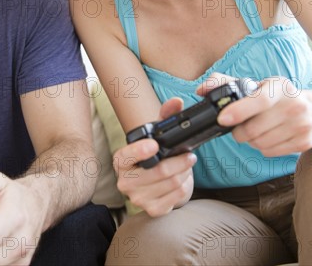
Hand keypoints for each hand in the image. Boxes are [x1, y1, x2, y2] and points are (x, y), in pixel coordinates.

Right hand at [113, 98, 196, 217]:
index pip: (125, 156)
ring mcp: (137, 198)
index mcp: (121, 160)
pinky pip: (176, 196)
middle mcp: (125, 181)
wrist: (157, 185)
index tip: (154, 145)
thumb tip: (177, 102)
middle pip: (158, 171)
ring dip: (184, 173)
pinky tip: (182, 180)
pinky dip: (184, 186)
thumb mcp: (157, 136)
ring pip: (171, 183)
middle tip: (190, 156)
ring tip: (185, 166)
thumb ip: (166, 115)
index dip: (139, 151)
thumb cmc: (154, 157)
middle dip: (179, 161)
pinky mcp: (153, 210)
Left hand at [198, 73, 311, 156]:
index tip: (222, 119)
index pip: (260, 100)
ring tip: (256, 129)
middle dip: (239, 131)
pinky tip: (268, 136)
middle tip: (238, 126)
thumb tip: (200, 90)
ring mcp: (303, 125)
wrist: (310, 109)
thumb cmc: (273, 96)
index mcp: (280, 86)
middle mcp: (296, 105)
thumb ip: (223, 83)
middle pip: (255, 128)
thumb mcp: (254, 85)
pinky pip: (270, 152)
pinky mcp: (305, 143)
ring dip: (250, 140)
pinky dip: (262, 147)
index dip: (239, 111)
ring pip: (260, 143)